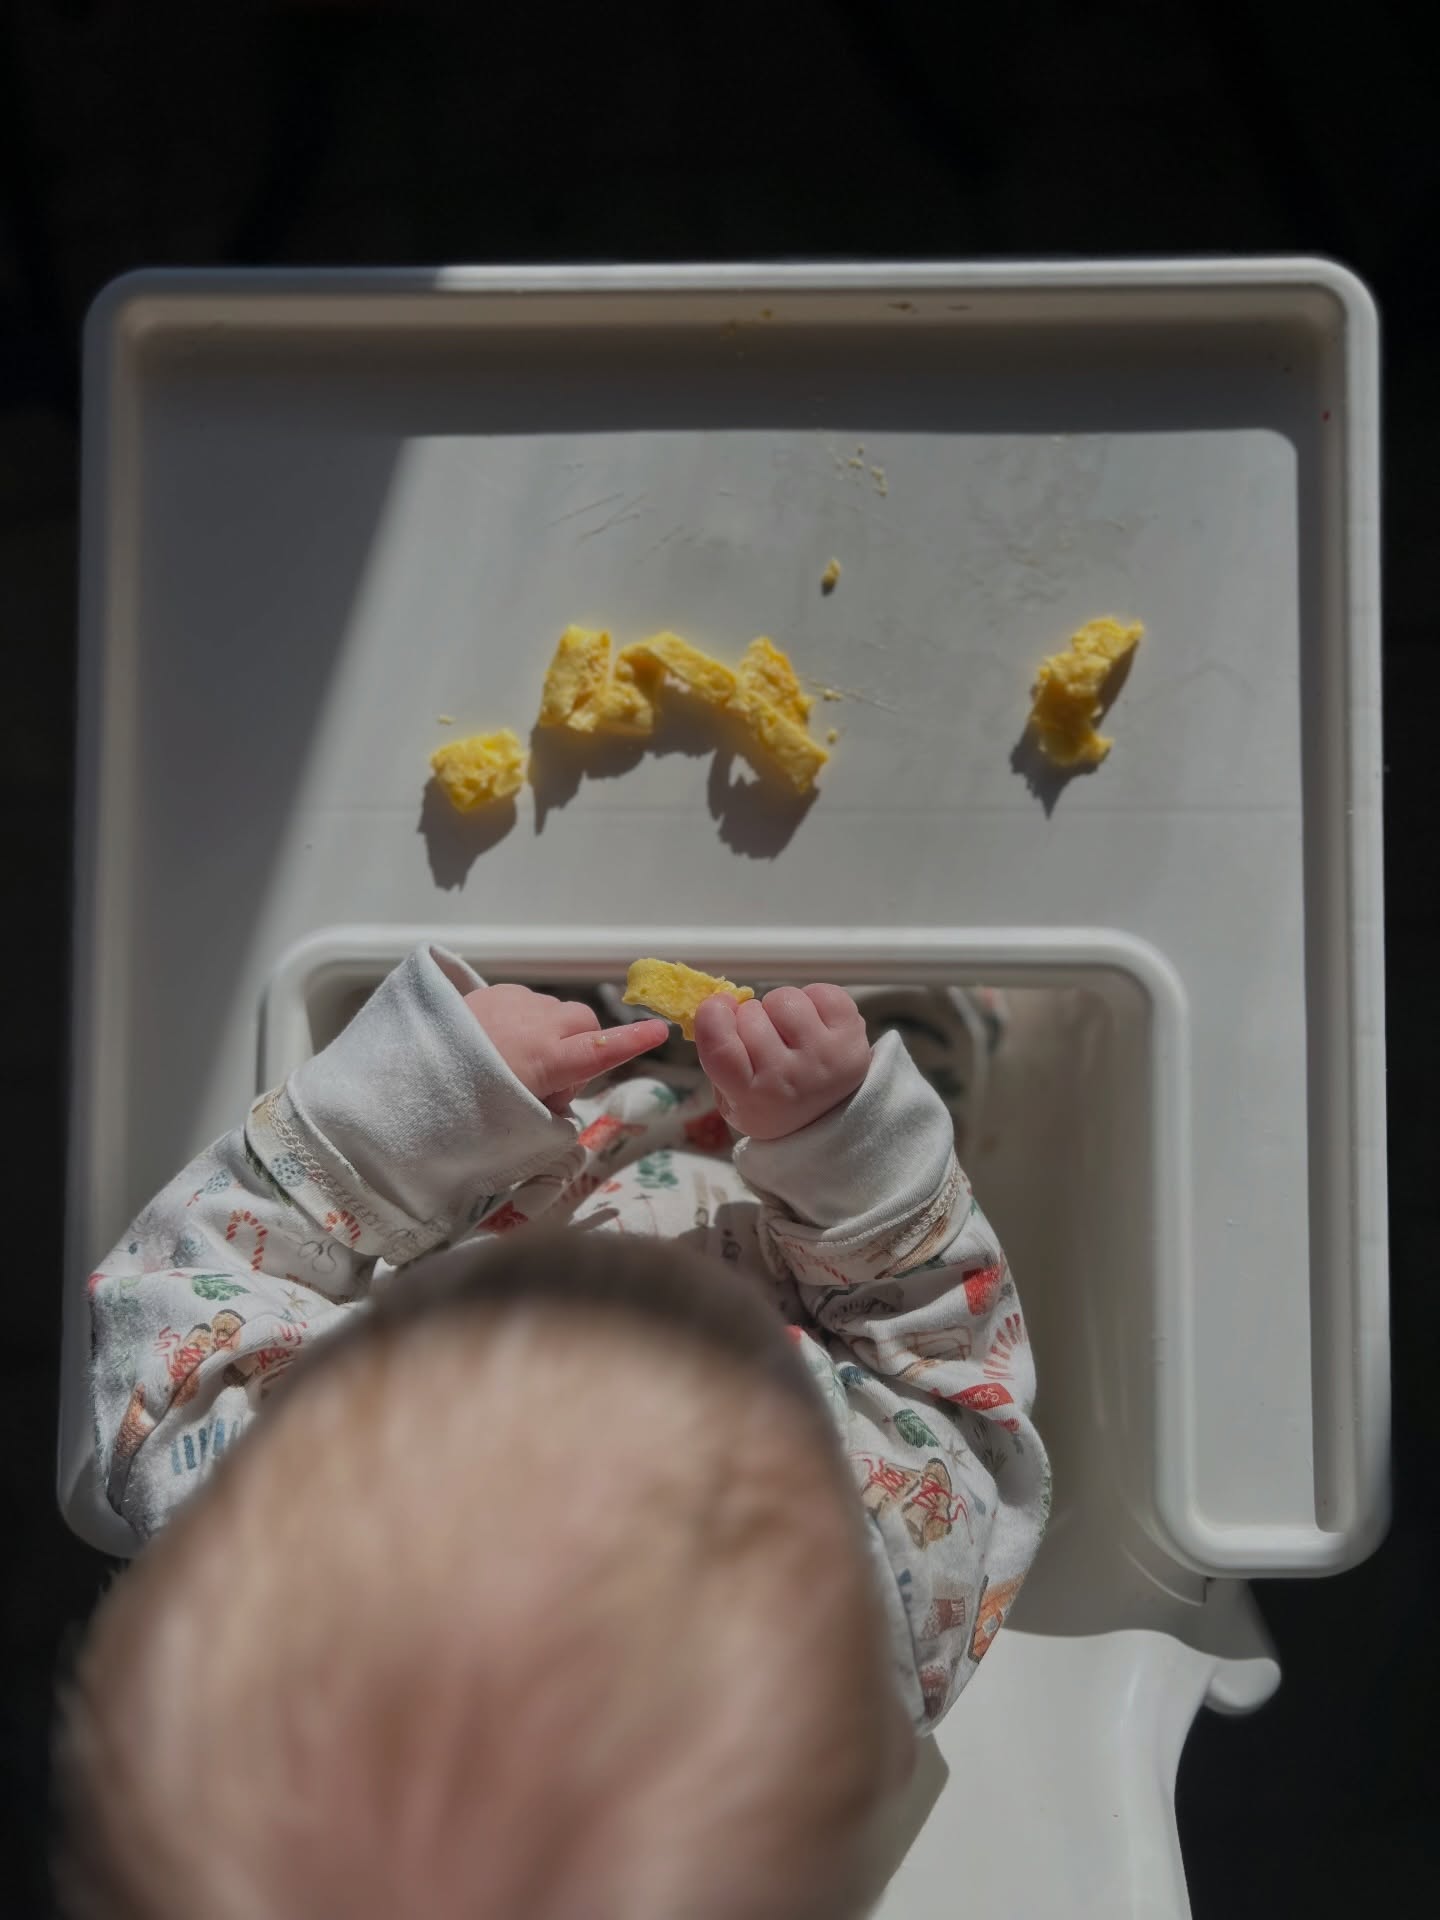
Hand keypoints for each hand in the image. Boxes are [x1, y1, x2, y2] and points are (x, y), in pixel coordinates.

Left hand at [464, 985, 667, 1110]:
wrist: (398, 1082)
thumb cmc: (458, 1114)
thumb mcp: (513, 1128)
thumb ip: (548, 1113)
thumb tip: (558, 1101)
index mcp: (548, 1060)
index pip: (602, 1049)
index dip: (634, 1041)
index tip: (660, 1031)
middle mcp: (536, 1023)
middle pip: (583, 1023)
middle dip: (582, 1046)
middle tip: (552, 1085)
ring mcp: (511, 1001)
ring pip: (552, 1012)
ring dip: (549, 1034)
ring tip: (513, 1065)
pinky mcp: (487, 991)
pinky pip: (522, 1004)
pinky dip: (522, 1022)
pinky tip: (492, 1045)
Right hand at [693, 986, 869, 1140]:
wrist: (829, 1120)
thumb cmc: (771, 1100)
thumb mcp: (730, 1096)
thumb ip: (716, 1053)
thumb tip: (716, 1001)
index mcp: (751, 1099)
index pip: (721, 1048)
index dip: (712, 1017)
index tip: (718, 1008)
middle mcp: (790, 1079)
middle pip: (751, 1015)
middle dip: (750, 1018)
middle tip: (763, 1040)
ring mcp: (825, 1057)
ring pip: (784, 999)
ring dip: (780, 1008)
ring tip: (788, 1033)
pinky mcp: (852, 1037)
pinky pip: (822, 992)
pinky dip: (813, 1000)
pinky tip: (813, 1024)